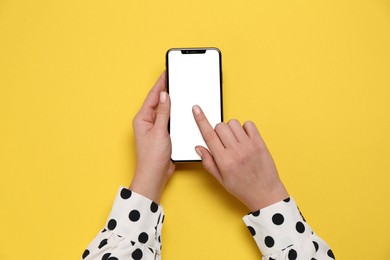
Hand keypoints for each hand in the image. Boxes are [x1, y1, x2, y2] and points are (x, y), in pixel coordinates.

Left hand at [130, 72, 174, 202]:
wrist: (155, 174)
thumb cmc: (152, 157)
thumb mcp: (160, 132)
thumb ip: (164, 113)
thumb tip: (165, 96)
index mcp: (142, 118)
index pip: (153, 96)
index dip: (161, 83)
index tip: (167, 73)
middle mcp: (147, 121)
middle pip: (158, 101)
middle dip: (166, 89)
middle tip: (173, 77)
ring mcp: (155, 128)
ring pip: (164, 110)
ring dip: (171, 101)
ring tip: (178, 89)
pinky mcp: (162, 134)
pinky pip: (169, 119)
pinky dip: (174, 113)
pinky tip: (180, 109)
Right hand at [192, 105, 287, 210]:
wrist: (265, 194)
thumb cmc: (243, 188)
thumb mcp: (221, 179)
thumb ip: (208, 162)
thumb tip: (199, 148)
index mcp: (224, 161)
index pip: (209, 135)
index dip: (201, 120)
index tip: (196, 109)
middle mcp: (236, 151)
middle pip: (220, 127)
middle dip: (218, 131)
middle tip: (223, 142)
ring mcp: (249, 146)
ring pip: (233, 123)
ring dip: (231, 129)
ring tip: (235, 141)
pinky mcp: (260, 143)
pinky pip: (249, 124)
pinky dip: (245, 128)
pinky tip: (245, 138)